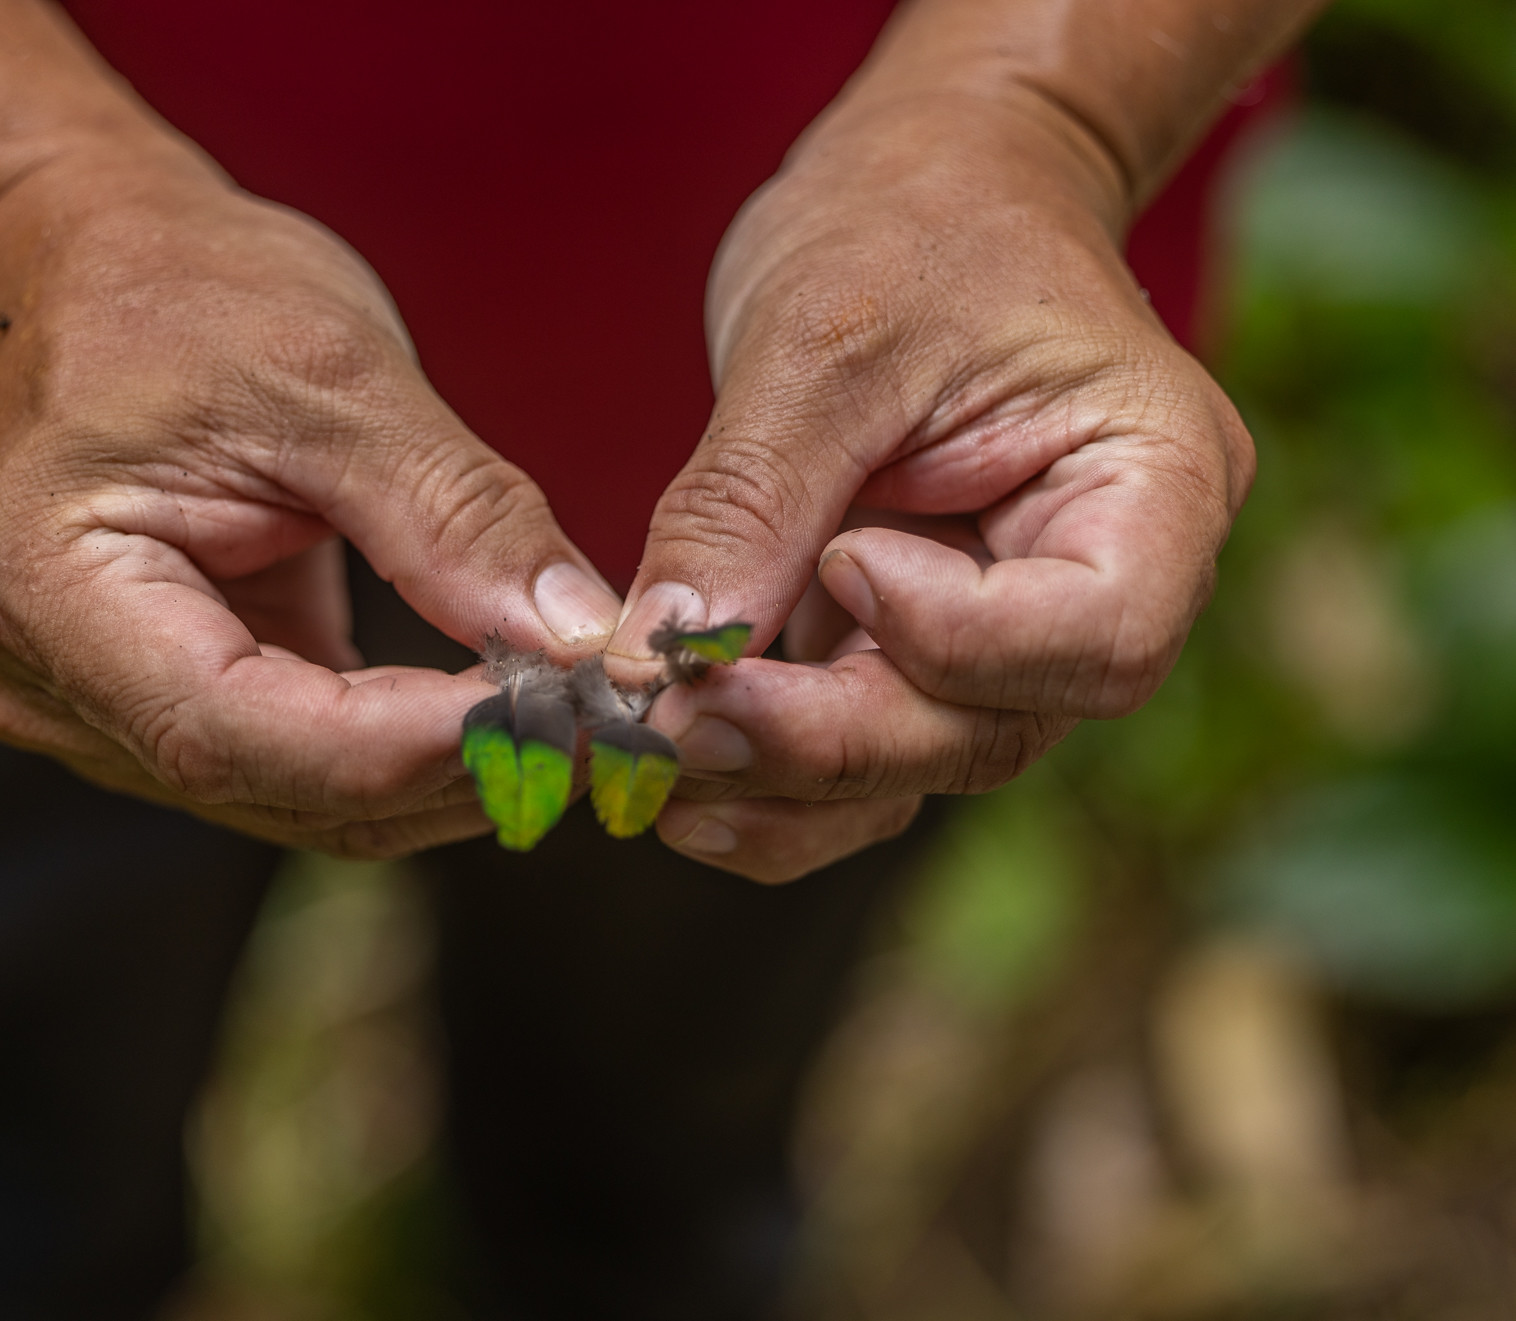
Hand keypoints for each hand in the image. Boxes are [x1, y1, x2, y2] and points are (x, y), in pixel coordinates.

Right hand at [0, 141, 621, 856]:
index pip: (236, 730)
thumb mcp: (328, 370)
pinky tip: (505, 705)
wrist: (86, 268)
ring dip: (451, 771)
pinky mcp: (167, 708)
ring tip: (579, 712)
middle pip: (282, 788)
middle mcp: (48, 681)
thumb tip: (580, 641)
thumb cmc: (179, 291)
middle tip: (613, 724)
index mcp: (45, 585)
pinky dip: (414, 744)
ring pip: (306, 801)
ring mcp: (98, 711)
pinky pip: (307, 766)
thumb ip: (453, 513)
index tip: (563, 716)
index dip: (409, 744)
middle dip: (459, 767)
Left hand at [606, 91, 1254, 883]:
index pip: (1100, 634)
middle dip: (828, 739)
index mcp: (1156, 483)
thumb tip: (656, 660)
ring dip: (779, 783)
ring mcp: (1005, 633)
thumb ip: (748, 503)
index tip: (838, 561)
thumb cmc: (910, 223)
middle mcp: (1100, 585)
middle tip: (674, 722)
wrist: (923, 190)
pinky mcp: (913, 650)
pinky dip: (766, 780)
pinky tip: (673, 775)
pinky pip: (857, 754)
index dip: (956, 636)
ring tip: (651, 757)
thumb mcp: (822, 338)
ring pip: (913, 762)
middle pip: (989, 726)